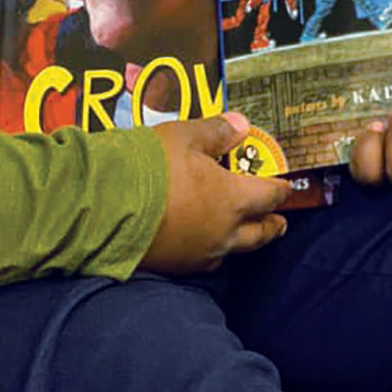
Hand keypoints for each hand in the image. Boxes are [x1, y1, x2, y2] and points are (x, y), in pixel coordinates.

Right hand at [141, 112, 289, 273]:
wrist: (107, 205)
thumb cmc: (150, 166)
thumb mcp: (184, 136)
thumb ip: (216, 131)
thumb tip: (240, 125)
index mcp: (232, 198)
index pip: (268, 195)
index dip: (279, 189)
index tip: (284, 187)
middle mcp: (224, 232)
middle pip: (260, 232)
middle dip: (272, 225)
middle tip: (279, 222)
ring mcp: (200, 253)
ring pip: (233, 249)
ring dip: (243, 240)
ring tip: (244, 233)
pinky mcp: (176, 265)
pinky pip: (205, 260)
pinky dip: (212, 250)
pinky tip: (205, 242)